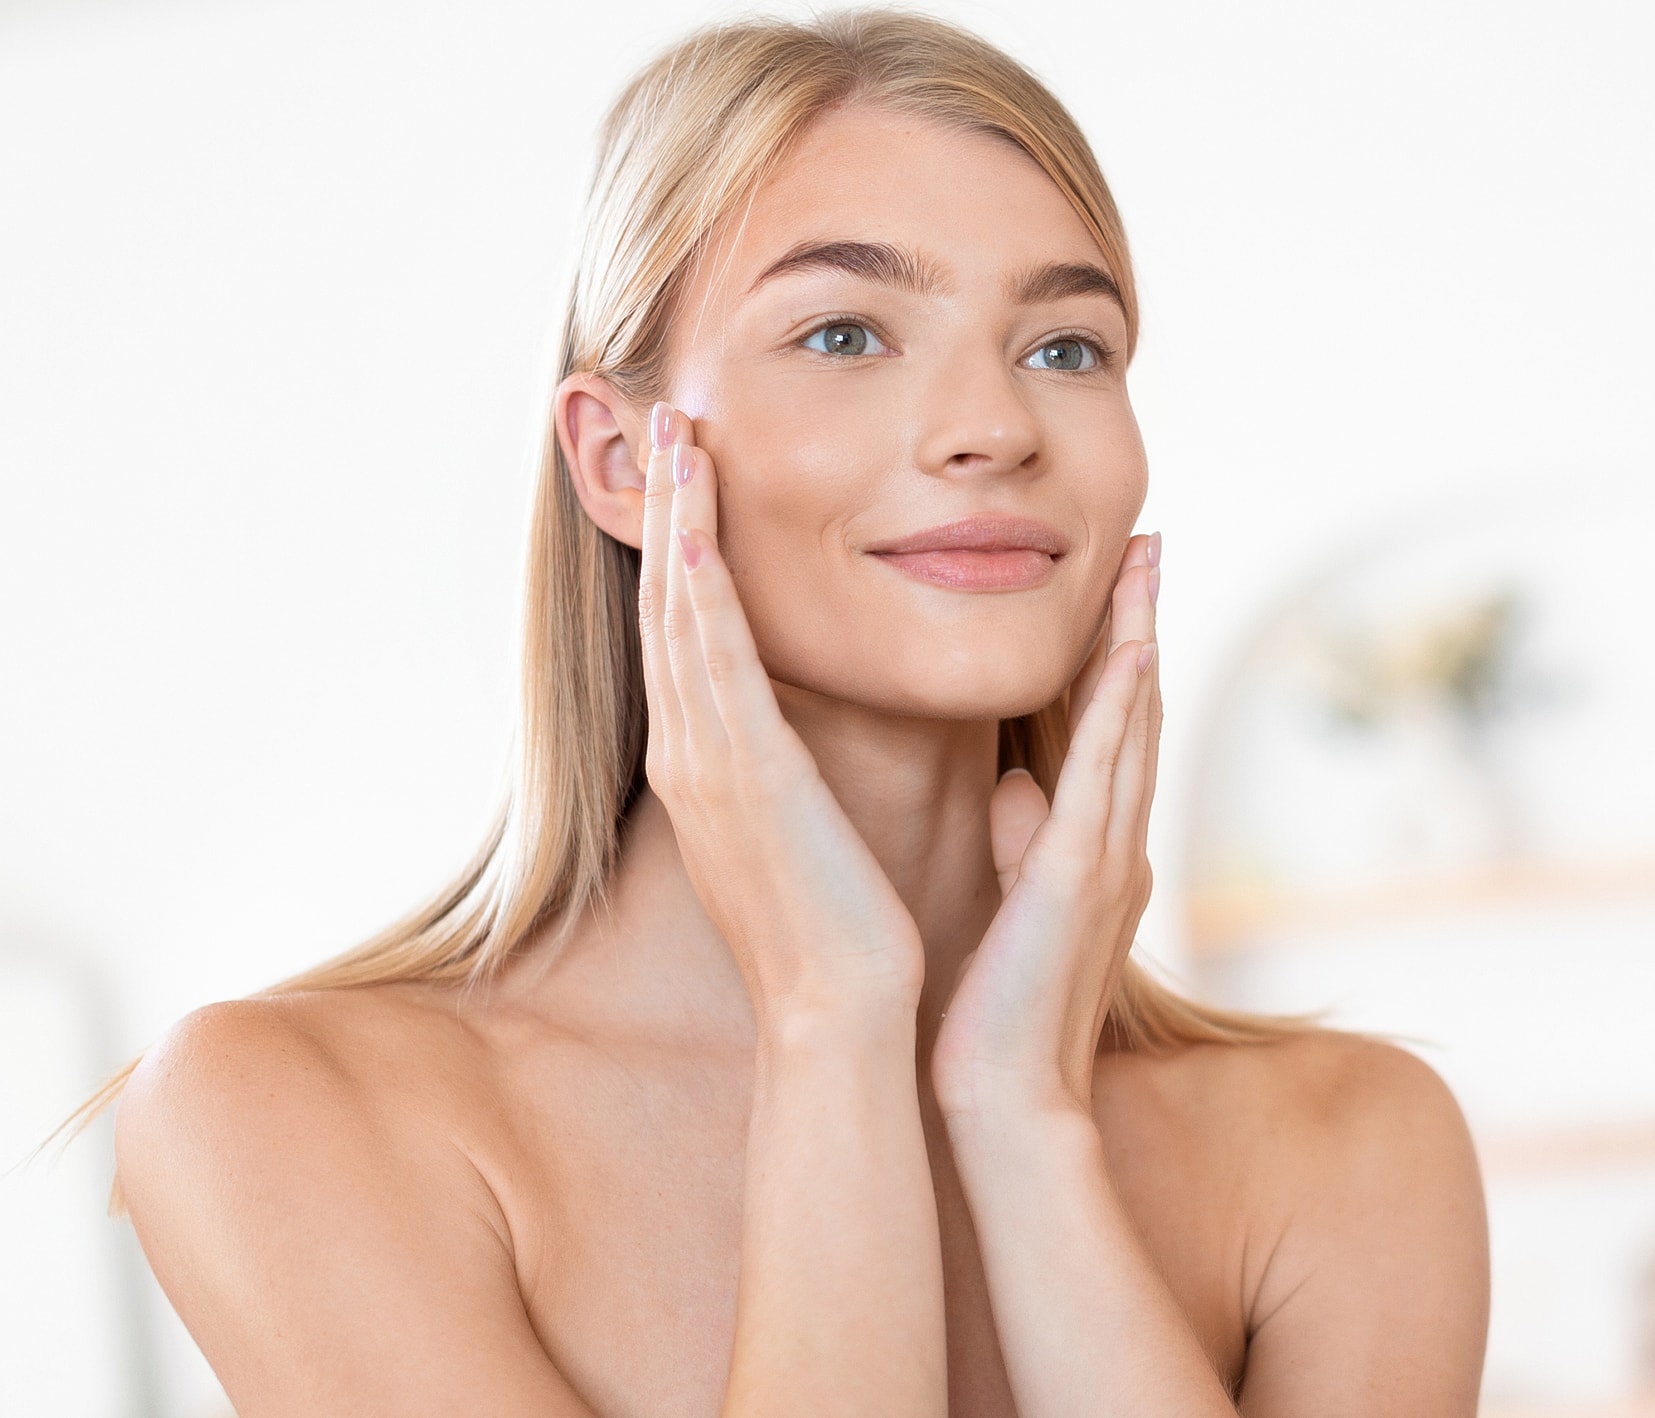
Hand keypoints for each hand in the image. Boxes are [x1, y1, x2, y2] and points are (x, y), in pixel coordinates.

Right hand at [637, 401, 925, 1016]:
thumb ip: (793, 773)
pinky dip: (702, 596)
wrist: (837, 1010)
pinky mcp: (745, 777)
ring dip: (676, 523)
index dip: (683, 545)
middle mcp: (692, 754)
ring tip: (674, 438)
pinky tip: (696, 536)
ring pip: (681, 617)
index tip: (689, 471)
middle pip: (666, 605)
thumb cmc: (837, 930)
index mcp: (712, 765)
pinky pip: (715, 668)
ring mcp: (708, 764)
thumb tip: (799, 739)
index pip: (689, 631)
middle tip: (660, 417)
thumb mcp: (803, 827)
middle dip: (663, 509)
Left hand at [930, 533, 1162, 1119]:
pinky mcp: (1080, 875)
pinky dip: (1119, 709)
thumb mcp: (1014, 910)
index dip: (1116, 655)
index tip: (1117, 586)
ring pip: (1132, 724)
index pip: (1108, 733)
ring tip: (1146, 565)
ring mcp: (1106, 856)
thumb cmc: (1002, 1016)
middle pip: (1135, 709)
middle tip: (1148, 541)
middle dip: (1142, 622)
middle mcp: (1114, 842)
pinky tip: (1129, 652)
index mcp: (1093, 848)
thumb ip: (1021, 841)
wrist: (1008, 1099)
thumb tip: (1013, 784)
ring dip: (1140, 639)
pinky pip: (1106, 775)